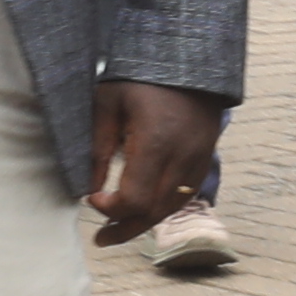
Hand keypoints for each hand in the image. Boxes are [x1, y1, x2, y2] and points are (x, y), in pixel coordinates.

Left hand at [88, 78, 226, 242]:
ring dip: (144, 222)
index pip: (134, 199)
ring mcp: (198, 159)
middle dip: (125, 228)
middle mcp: (181, 157)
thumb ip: (98, 148)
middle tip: (101, 236)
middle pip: (154, 212)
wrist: (188, 58)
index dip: (111, 209)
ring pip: (172, 207)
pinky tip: (146, 210)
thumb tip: (89, 189)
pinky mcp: (206, 157)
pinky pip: (185, 194)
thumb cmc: (141, 77)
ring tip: (119, 229)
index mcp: (155, 142)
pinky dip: (163, 207)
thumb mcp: (109, 104)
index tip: (93, 199)